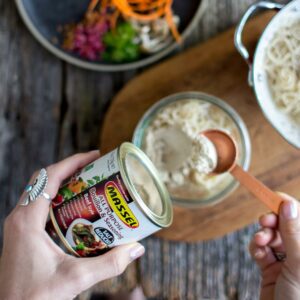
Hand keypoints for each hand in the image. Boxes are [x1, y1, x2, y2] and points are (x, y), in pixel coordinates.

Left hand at [0, 151, 144, 299]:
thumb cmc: (34, 298)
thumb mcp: (75, 279)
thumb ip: (109, 264)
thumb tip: (136, 248)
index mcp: (26, 221)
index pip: (49, 177)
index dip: (72, 162)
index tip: (94, 156)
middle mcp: (18, 218)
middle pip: (43, 178)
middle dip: (69, 168)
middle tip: (93, 167)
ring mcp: (18, 226)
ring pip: (39, 190)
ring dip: (61, 181)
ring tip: (86, 181)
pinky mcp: (22, 234)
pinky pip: (38, 204)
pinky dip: (56, 196)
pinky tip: (74, 207)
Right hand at [249, 193, 299, 299]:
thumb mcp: (299, 263)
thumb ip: (293, 233)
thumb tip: (289, 203)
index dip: (289, 208)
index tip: (275, 198)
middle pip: (284, 226)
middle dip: (273, 222)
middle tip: (265, 220)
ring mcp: (286, 261)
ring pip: (271, 237)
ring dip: (262, 235)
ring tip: (260, 241)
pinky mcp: (270, 269)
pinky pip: (260, 250)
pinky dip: (255, 248)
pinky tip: (257, 252)